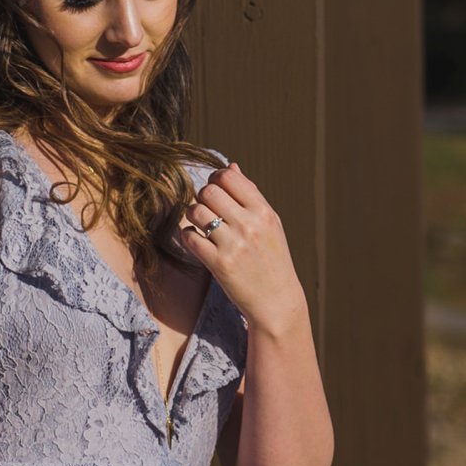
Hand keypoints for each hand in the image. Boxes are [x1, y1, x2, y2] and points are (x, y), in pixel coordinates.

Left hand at [178, 161, 309, 337]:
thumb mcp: (269, 224)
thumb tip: (230, 165)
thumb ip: (250, 195)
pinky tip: (199, 242)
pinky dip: (189, 236)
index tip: (216, 190)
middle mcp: (250, 225)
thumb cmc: (272, 259)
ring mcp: (234, 245)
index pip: (229, 177)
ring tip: (201, 225)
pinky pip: (189, 237)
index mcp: (264, 212)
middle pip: (208, 191)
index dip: (216, 178)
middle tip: (207, 209)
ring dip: (193, 215)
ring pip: (195, 211)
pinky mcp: (219, 264)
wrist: (277, 300)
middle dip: (202, 197)